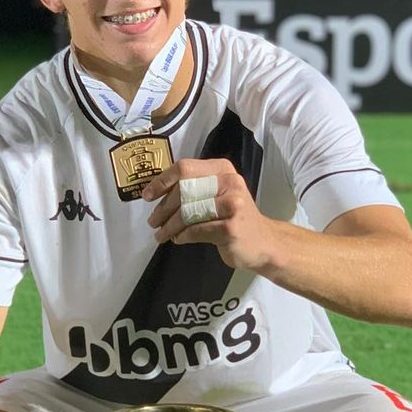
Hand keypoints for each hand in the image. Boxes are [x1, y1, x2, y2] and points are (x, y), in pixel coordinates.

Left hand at [142, 158, 276, 270]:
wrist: (264, 242)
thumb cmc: (234, 217)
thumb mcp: (217, 194)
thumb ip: (193, 188)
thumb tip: (156, 192)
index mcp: (222, 169)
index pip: (184, 168)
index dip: (162, 181)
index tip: (147, 196)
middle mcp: (229, 182)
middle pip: (183, 191)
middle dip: (163, 209)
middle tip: (153, 221)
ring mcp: (232, 205)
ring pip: (187, 213)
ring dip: (169, 226)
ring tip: (161, 234)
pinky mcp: (230, 228)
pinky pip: (195, 231)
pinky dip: (182, 236)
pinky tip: (178, 239)